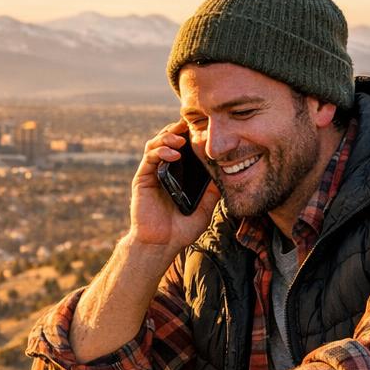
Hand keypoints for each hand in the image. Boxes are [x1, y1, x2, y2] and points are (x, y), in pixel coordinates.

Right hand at [129, 120, 219, 253]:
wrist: (161, 245)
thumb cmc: (181, 230)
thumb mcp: (205, 209)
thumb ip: (213, 191)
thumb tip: (227, 174)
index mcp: (178, 174)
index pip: (183, 146)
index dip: (191, 134)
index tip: (204, 127)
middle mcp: (164, 170)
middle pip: (168, 139)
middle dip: (179, 129)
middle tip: (192, 125)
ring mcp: (152, 173)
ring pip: (156, 143)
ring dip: (168, 136)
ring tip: (182, 139)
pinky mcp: (142, 178)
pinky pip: (150, 157)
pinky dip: (161, 151)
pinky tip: (174, 153)